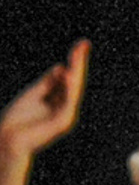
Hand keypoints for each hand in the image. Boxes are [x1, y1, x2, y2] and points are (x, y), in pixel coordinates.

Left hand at [1, 40, 89, 161]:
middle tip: (83, 44)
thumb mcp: (33, 94)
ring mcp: (65, 115)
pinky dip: (69, 88)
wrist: (9, 140)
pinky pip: (68, 102)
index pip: (68, 78)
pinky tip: (68, 74)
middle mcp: (65, 108)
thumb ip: (47, 82)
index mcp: (57, 101)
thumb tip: (61, 67)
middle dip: (78, 62)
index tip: (81, 45)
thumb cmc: (17, 120)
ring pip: (73, 89)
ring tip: (77, 54)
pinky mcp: (62, 122)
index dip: (73, 61)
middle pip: (74, 81)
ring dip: (76, 71)